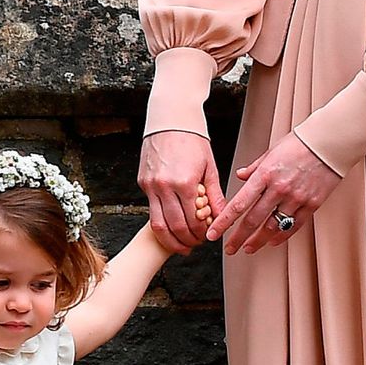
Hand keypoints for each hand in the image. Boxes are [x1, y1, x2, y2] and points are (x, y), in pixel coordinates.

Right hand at [138, 131, 226, 254]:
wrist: (170, 120)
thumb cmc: (192, 139)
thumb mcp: (209, 167)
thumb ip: (214, 195)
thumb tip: (222, 217)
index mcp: (184, 182)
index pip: (193, 221)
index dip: (201, 234)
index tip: (207, 237)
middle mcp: (164, 186)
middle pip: (175, 227)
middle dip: (187, 240)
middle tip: (196, 244)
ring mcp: (151, 185)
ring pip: (157, 225)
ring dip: (170, 239)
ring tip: (182, 244)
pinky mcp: (143, 183)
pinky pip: (151, 210)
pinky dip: (161, 223)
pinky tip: (172, 226)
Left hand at [206, 131, 341, 254]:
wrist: (329, 143)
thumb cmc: (299, 143)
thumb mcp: (271, 151)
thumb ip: (254, 167)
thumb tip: (240, 176)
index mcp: (264, 174)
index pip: (239, 203)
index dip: (224, 221)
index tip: (214, 233)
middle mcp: (278, 189)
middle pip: (253, 220)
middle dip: (238, 238)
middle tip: (229, 249)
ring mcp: (295, 198)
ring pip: (272, 227)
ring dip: (258, 241)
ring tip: (248, 248)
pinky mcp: (311, 204)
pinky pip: (293, 225)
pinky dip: (281, 235)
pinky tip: (272, 241)